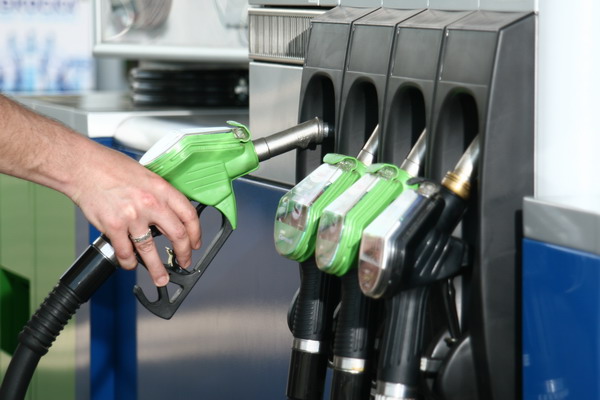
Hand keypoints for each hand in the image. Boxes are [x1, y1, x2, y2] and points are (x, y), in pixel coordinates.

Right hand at [70, 144, 200, 286]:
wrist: (82, 167)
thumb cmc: (110, 167)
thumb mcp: (145, 175)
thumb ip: (158, 194)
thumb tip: (168, 212)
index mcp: (162, 189)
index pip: (189, 215)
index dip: (196, 233)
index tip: (195, 242)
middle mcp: (151, 203)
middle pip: (177, 235)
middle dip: (183, 253)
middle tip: (184, 261)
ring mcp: (132, 217)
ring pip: (150, 250)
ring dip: (157, 268)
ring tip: (161, 278)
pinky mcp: (113, 227)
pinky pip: (125, 252)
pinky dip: (129, 262)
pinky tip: (131, 264)